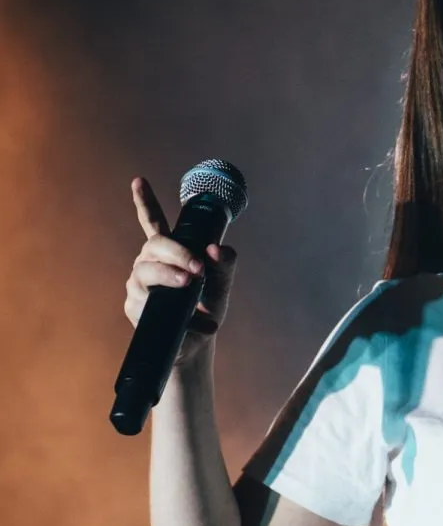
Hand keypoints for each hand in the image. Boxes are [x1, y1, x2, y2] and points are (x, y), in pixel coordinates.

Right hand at [123, 177, 238, 365]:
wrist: (197, 344)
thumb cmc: (207, 308)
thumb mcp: (222, 284)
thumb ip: (225, 264)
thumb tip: (215, 249)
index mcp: (169, 253)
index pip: (153, 223)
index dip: (145, 202)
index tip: (138, 181)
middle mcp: (148, 264)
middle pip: (154, 245)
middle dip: (176, 252)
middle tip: (198, 268)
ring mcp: (138, 285)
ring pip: (145, 271)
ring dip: (170, 275)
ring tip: (190, 284)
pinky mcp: (135, 307)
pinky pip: (147, 302)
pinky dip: (173, 310)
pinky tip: (190, 319)